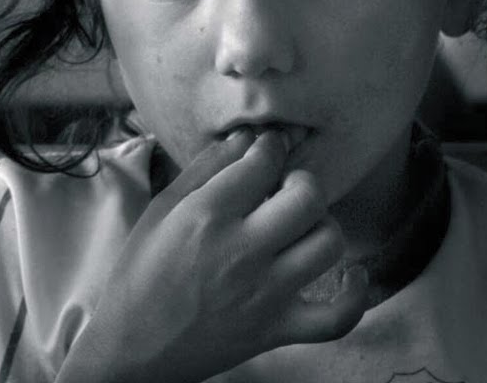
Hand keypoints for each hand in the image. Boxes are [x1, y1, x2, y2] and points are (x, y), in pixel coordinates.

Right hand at [55, 130, 369, 382]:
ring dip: (322, 226)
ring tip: (301, 228)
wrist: (131, 348)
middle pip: (307, 196)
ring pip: (328, 242)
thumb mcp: (162, 209)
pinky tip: (352, 274)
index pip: (264, 161)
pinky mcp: (277, 330)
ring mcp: (264, 293)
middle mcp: (241, 250)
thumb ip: (206, 168)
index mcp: (207, 215)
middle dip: (301, 182)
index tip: (266, 152)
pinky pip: (337, 316)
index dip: (270, 147)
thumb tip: (248, 138)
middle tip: (284, 190)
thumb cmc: (141, 274)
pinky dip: (355, 296)